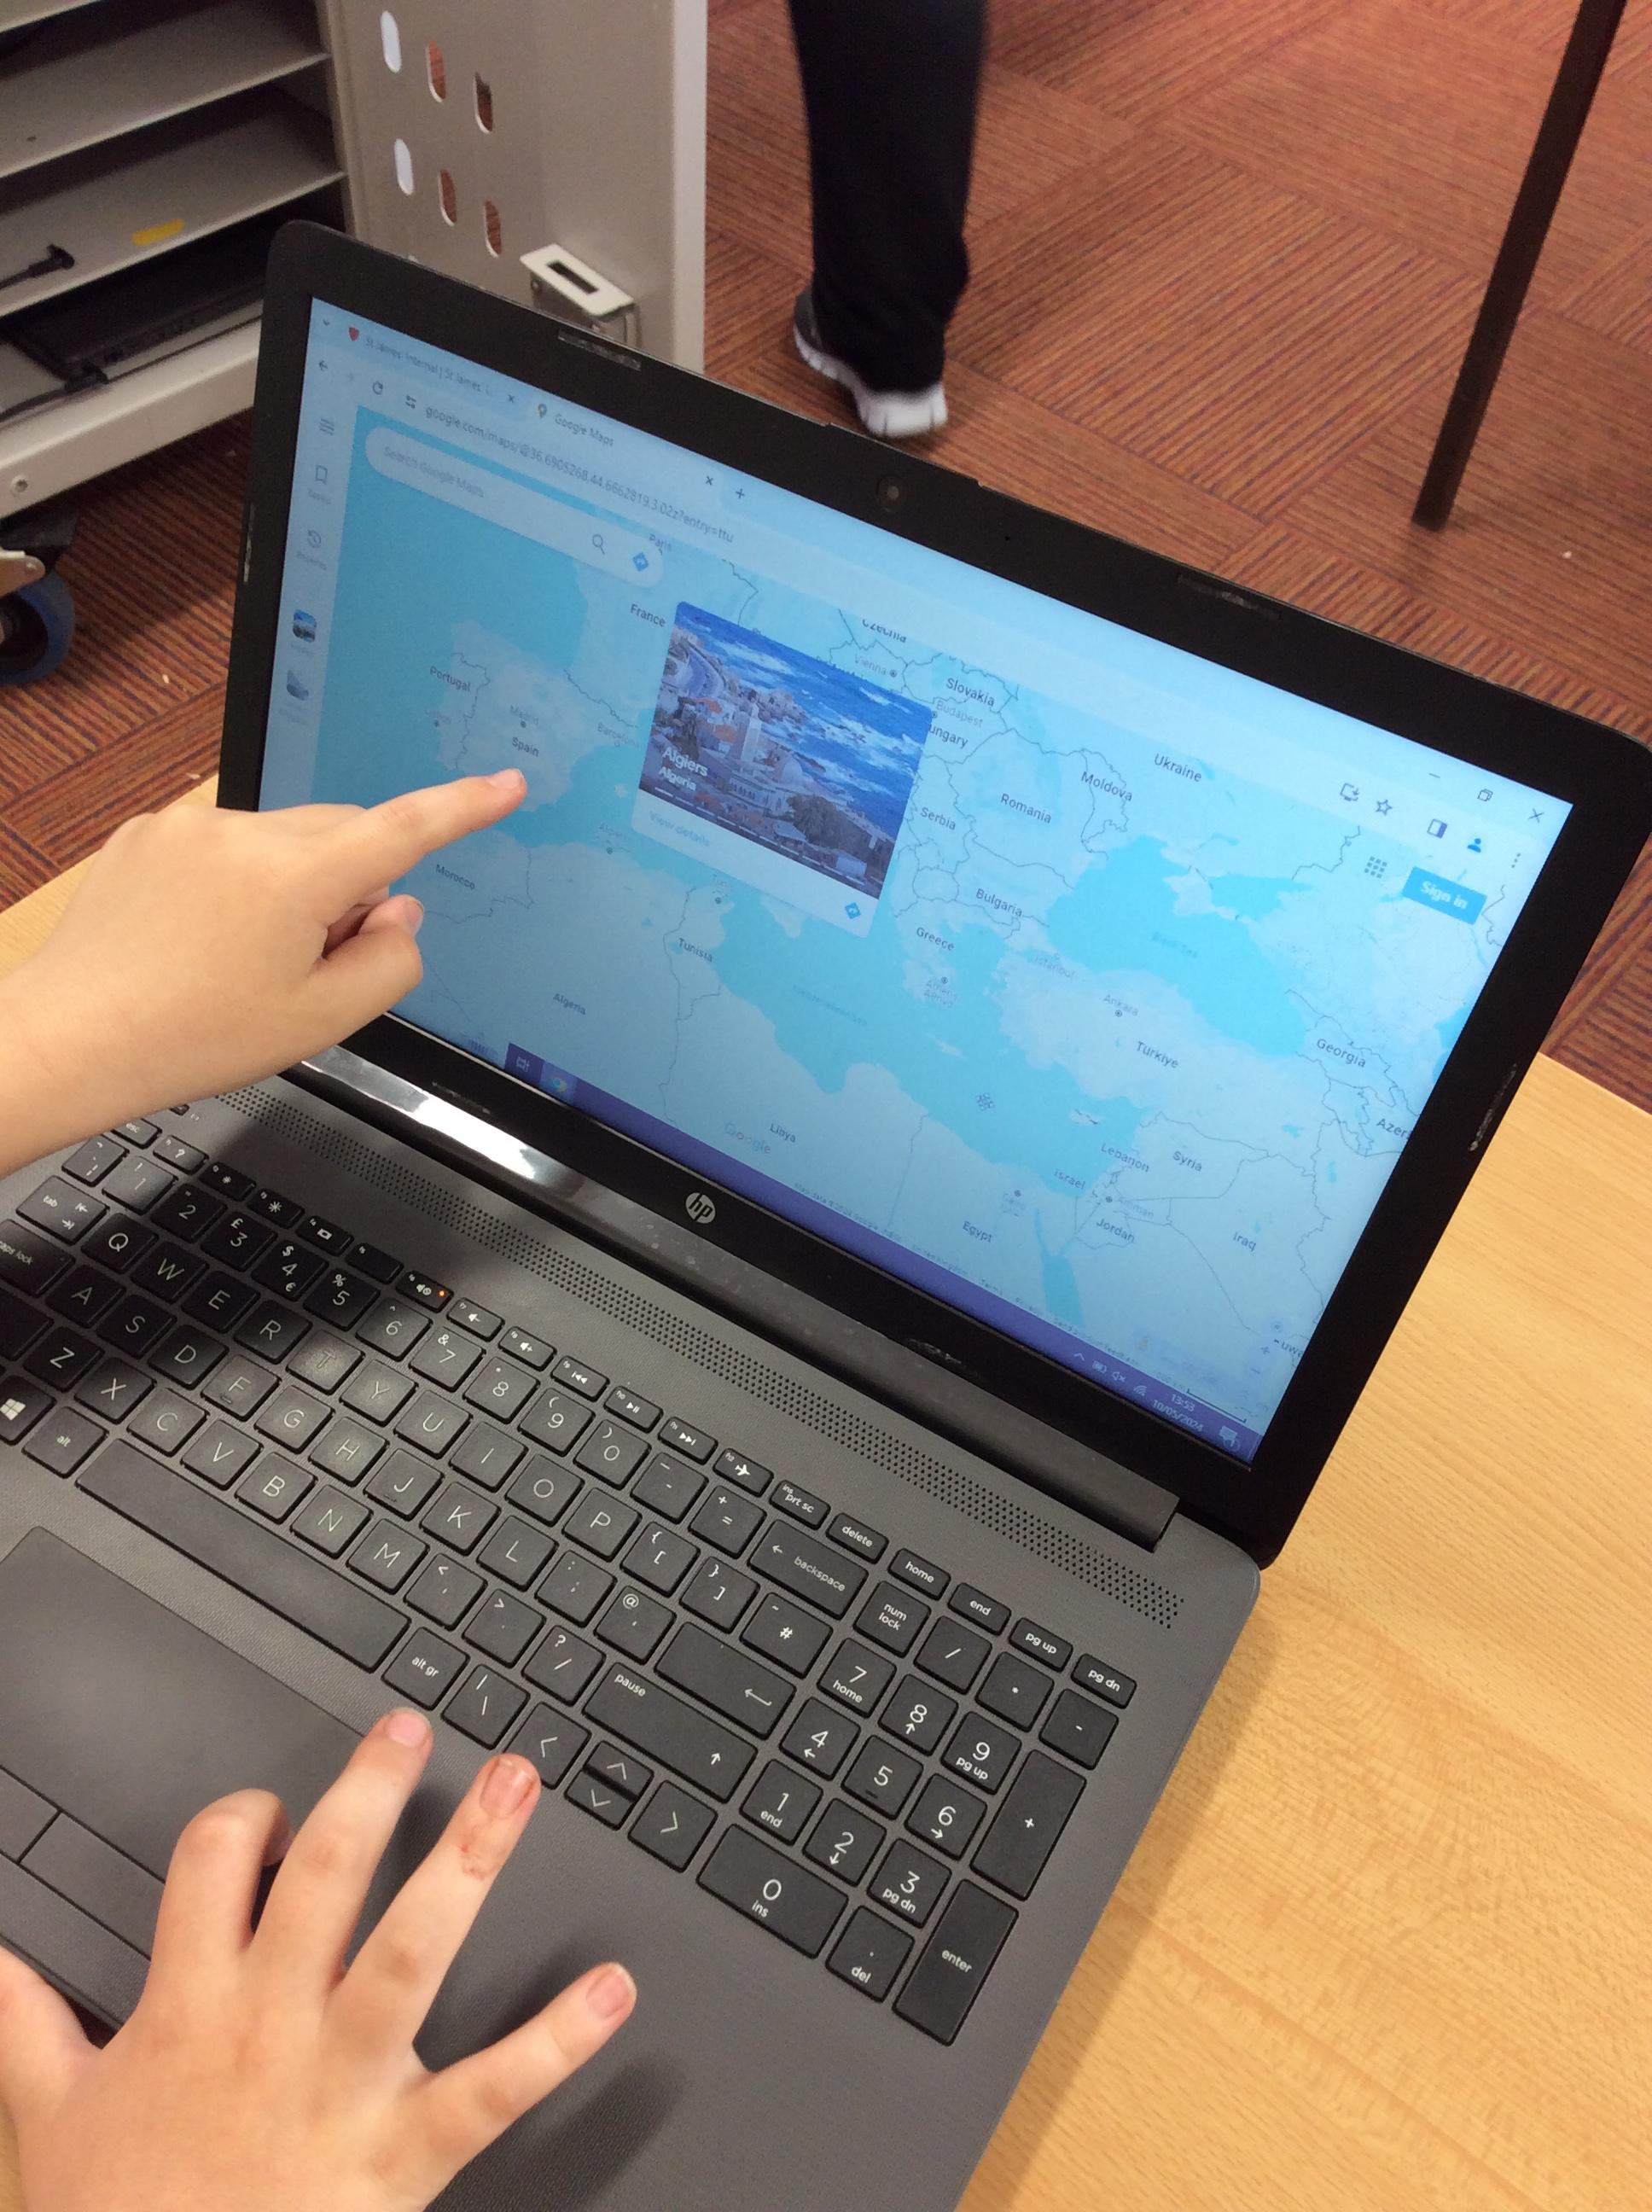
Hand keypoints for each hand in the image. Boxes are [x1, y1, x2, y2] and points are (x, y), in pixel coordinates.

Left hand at [0, 770, 525, 1170]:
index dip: (465, 806)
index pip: (404, 829)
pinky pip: (225, 845)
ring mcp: (191, 828)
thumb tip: (398, 911)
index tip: (506, 784)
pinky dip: (235, 884)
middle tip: (314, 964)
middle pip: (342, 837)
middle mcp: (245, 834)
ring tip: (241, 961)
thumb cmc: (191, 1035)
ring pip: (284, 842)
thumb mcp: (320, 1021)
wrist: (74, 1037)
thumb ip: (389, 963)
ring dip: (290, 887)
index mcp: (297, 878)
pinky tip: (202, 942)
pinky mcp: (150, 835)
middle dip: (349, 887)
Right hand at [0, 1709, 634, 2211]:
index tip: (274, 1806)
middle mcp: (272, 2026)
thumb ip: (22, 2021)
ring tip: (517, 1786)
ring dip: (472, 1861)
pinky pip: (493, 2089)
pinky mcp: (401, 2156)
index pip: (214, 1865)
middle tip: (415, 1729)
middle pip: (327, 1876)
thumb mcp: (47, 2116)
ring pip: (414, 1947)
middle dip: (372, 1791)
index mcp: (189, 2007)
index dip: (246, 1818)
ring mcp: (344, 2083)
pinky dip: (559, 2038)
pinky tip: (613, 1989)